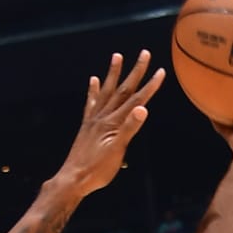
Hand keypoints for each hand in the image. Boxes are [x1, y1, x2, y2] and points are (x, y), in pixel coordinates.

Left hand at [56, 48, 163, 196]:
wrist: (73, 179)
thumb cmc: (97, 170)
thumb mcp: (117, 151)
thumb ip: (130, 128)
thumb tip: (143, 108)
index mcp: (113, 122)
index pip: (136, 100)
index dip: (149, 86)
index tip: (160, 71)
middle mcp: (103, 117)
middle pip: (122, 90)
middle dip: (135, 72)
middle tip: (144, 53)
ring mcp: (94, 120)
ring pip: (106, 91)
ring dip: (113, 73)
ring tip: (118, 56)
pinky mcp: (86, 126)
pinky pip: (91, 103)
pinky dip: (94, 90)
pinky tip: (94, 80)